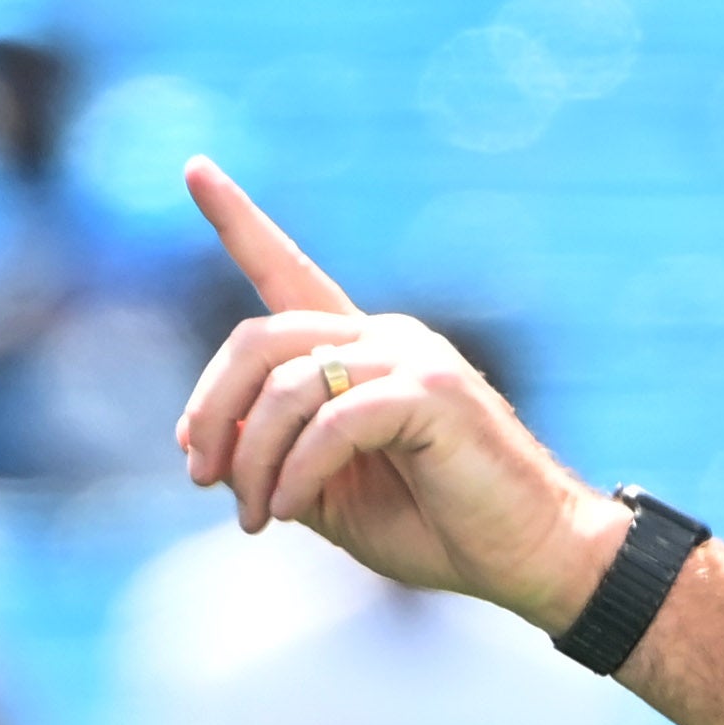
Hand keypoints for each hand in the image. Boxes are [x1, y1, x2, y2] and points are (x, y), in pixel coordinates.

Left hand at [175, 156, 615, 629]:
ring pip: (287, 384)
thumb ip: (274, 458)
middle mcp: (386, 337)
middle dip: (211, 409)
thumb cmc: (435, 525)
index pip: (288, 271)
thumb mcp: (326, 492)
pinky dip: (296, 473)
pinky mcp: (432, 391)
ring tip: (257, 516)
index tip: (196, 169)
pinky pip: (330, 422)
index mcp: (362, 351)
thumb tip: (205, 442)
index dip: (238, 221)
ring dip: (252, 458)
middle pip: (259, 339)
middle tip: (202, 478)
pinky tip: (290, 511)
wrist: (527, 555)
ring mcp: (414, 357)